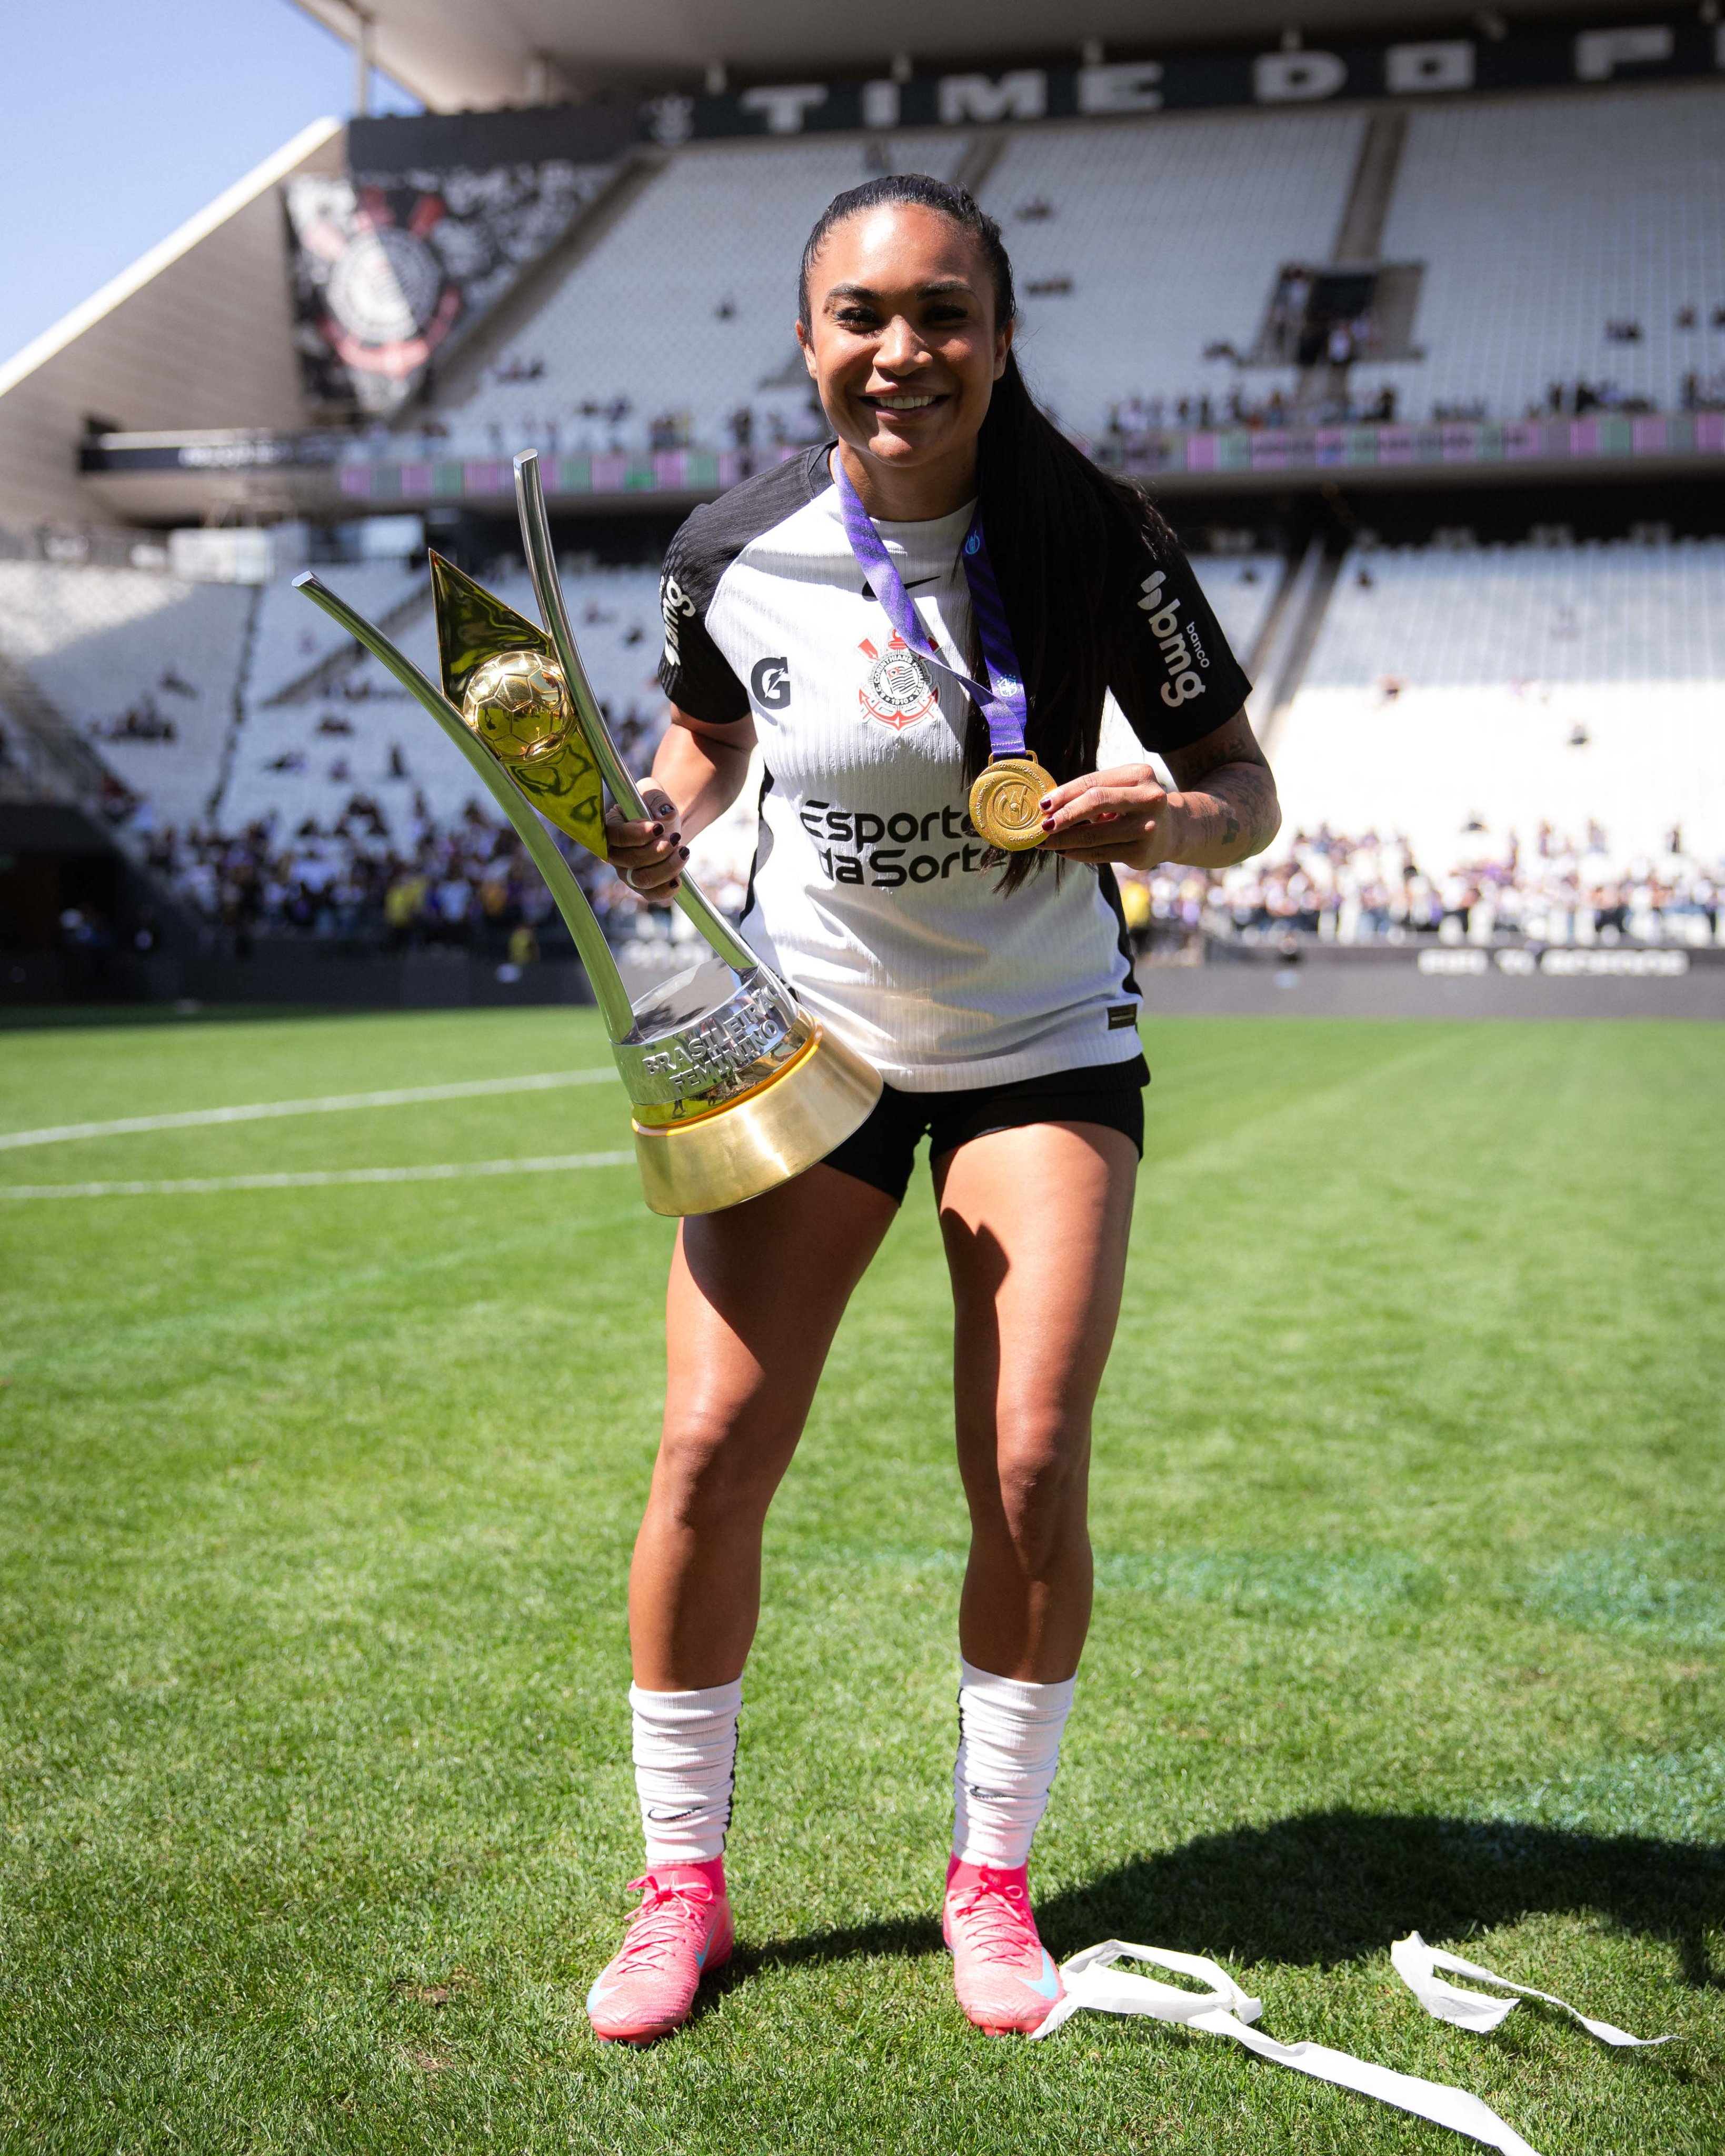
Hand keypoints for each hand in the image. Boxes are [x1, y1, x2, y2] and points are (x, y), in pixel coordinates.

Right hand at [605, 784, 686, 902]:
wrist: (666, 826)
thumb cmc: (653, 807)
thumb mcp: (653, 793)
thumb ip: (656, 798)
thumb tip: (665, 815)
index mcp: (610, 828)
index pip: (616, 836)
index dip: (637, 834)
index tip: (659, 827)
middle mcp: (614, 854)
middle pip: (631, 860)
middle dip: (657, 851)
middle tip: (676, 838)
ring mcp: (626, 873)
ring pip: (642, 879)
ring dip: (666, 868)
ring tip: (683, 852)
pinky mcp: (642, 886)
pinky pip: (651, 895)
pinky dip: (666, 889)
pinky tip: (679, 878)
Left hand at [1038, 764, 1186, 869]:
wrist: (1172, 829)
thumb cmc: (1134, 804)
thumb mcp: (1121, 788)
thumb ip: (1091, 792)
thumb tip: (1048, 807)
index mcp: (1140, 775)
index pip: (1093, 782)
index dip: (1065, 794)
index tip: (1043, 804)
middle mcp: (1148, 799)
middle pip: (1095, 803)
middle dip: (1064, 815)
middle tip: (1042, 825)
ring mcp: (1147, 828)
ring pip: (1093, 835)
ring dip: (1063, 840)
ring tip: (1045, 842)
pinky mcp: (1141, 853)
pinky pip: (1099, 854)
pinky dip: (1077, 853)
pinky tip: (1064, 851)